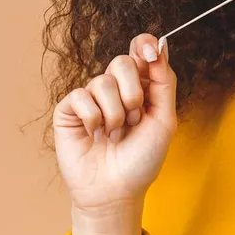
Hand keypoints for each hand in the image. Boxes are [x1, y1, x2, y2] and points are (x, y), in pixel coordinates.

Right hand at [52, 34, 176, 234]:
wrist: (117, 190)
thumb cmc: (143, 158)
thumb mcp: (164, 120)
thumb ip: (164, 83)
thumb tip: (161, 47)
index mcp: (141, 86)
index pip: (140, 50)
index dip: (144, 44)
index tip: (150, 52)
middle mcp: (115, 88)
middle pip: (122, 61)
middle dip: (133, 91)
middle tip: (136, 117)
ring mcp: (91, 98)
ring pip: (102, 81)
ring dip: (115, 113)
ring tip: (115, 134)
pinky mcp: (69, 110)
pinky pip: (80, 96)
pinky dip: (93, 118)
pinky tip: (95, 134)